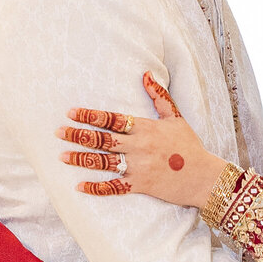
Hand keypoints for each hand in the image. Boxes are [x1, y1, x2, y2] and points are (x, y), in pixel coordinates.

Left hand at [58, 75, 225, 209]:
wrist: (204, 176)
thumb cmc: (190, 146)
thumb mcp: (176, 118)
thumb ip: (159, 96)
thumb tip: (146, 73)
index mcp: (145, 128)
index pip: (112, 119)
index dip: (90, 115)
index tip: (72, 113)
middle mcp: (139, 146)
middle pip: (102, 139)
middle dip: (78, 135)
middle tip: (58, 132)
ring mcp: (139, 167)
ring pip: (104, 162)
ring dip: (81, 159)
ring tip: (62, 156)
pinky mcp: (141, 185)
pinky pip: (114, 187)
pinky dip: (97, 187)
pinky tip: (80, 186)